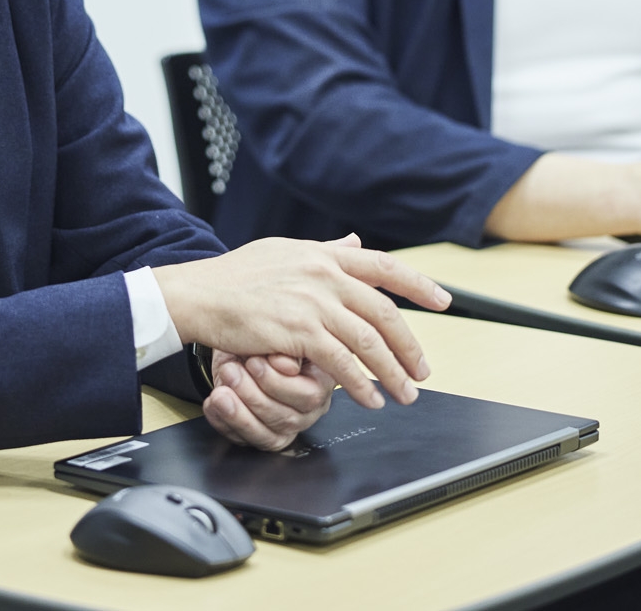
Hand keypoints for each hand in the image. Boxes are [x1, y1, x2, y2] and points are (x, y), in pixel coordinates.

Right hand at [152, 235, 450, 410]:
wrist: (198, 294)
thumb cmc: (233, 277)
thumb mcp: (283, 251)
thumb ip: (323, 251)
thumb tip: (353, 243)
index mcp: (323, 254)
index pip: (383, 266)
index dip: (417, 284)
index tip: (442, 301)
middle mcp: (323, 273)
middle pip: (383, 310)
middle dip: (409, 344)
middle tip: (423, 370)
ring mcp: (312, 301)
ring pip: (369, 339)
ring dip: (392, 371)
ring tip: (405, 393)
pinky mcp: (298, 330)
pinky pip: (341, 361)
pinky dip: (360, 383)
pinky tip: (370, 397)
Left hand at [202, 350, 335, 450]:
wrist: (239, 343)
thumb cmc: (262, 338)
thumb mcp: (274, 332)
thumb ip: (287, 349)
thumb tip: (287, 366)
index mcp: (322, 380)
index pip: (308, 395)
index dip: (276, 382)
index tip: (252, 363)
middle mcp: (310, 407)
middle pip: (286, 418)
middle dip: (253, 396)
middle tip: (231, 373)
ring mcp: (288, 425)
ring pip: (266, 434)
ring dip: (237, 413)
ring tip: (220, 393)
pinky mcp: (265, 436)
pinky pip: (246, 440)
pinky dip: (225, 423)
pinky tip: (214, 405)